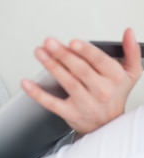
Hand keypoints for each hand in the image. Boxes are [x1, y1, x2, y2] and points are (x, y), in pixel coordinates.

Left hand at [21, 28, 142, 134]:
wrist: (108, 125)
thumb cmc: (115, 95)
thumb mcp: (129, 73)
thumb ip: (131, 51)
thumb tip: (129, 32)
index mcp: (114, 77)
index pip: (100, 61)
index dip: (86, 51)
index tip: (73, 42)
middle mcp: (101, 91)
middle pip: (80, 70)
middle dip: (63, 55)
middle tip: (50, 42)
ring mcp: (85, 103)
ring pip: (67, 83)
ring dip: (52, 66)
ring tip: (40, 52)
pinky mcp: (70, 113)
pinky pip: (52, 104)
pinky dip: (37, 93)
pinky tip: (27, 83)